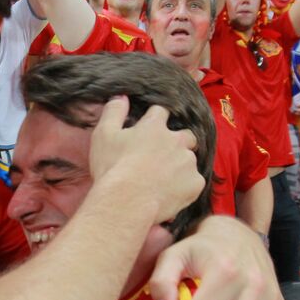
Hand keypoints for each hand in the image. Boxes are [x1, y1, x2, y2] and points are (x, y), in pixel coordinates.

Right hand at [89, 98, 202, 224]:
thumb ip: (114, 112)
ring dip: (181, 166)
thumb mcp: (104, 135)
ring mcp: (188, 162)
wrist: (126, 202)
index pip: (160, 112)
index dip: (155, 121)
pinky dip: (185, 187)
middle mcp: (176, 140)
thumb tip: (121, 97)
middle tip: (162, 157)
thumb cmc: (112, 168)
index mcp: (154, 126)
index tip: (149, 131)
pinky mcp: (195, 183)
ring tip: (164, 180)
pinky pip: (195, 182)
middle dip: (178, 142)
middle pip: (186, 135)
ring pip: (189, 160)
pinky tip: (170, 194)